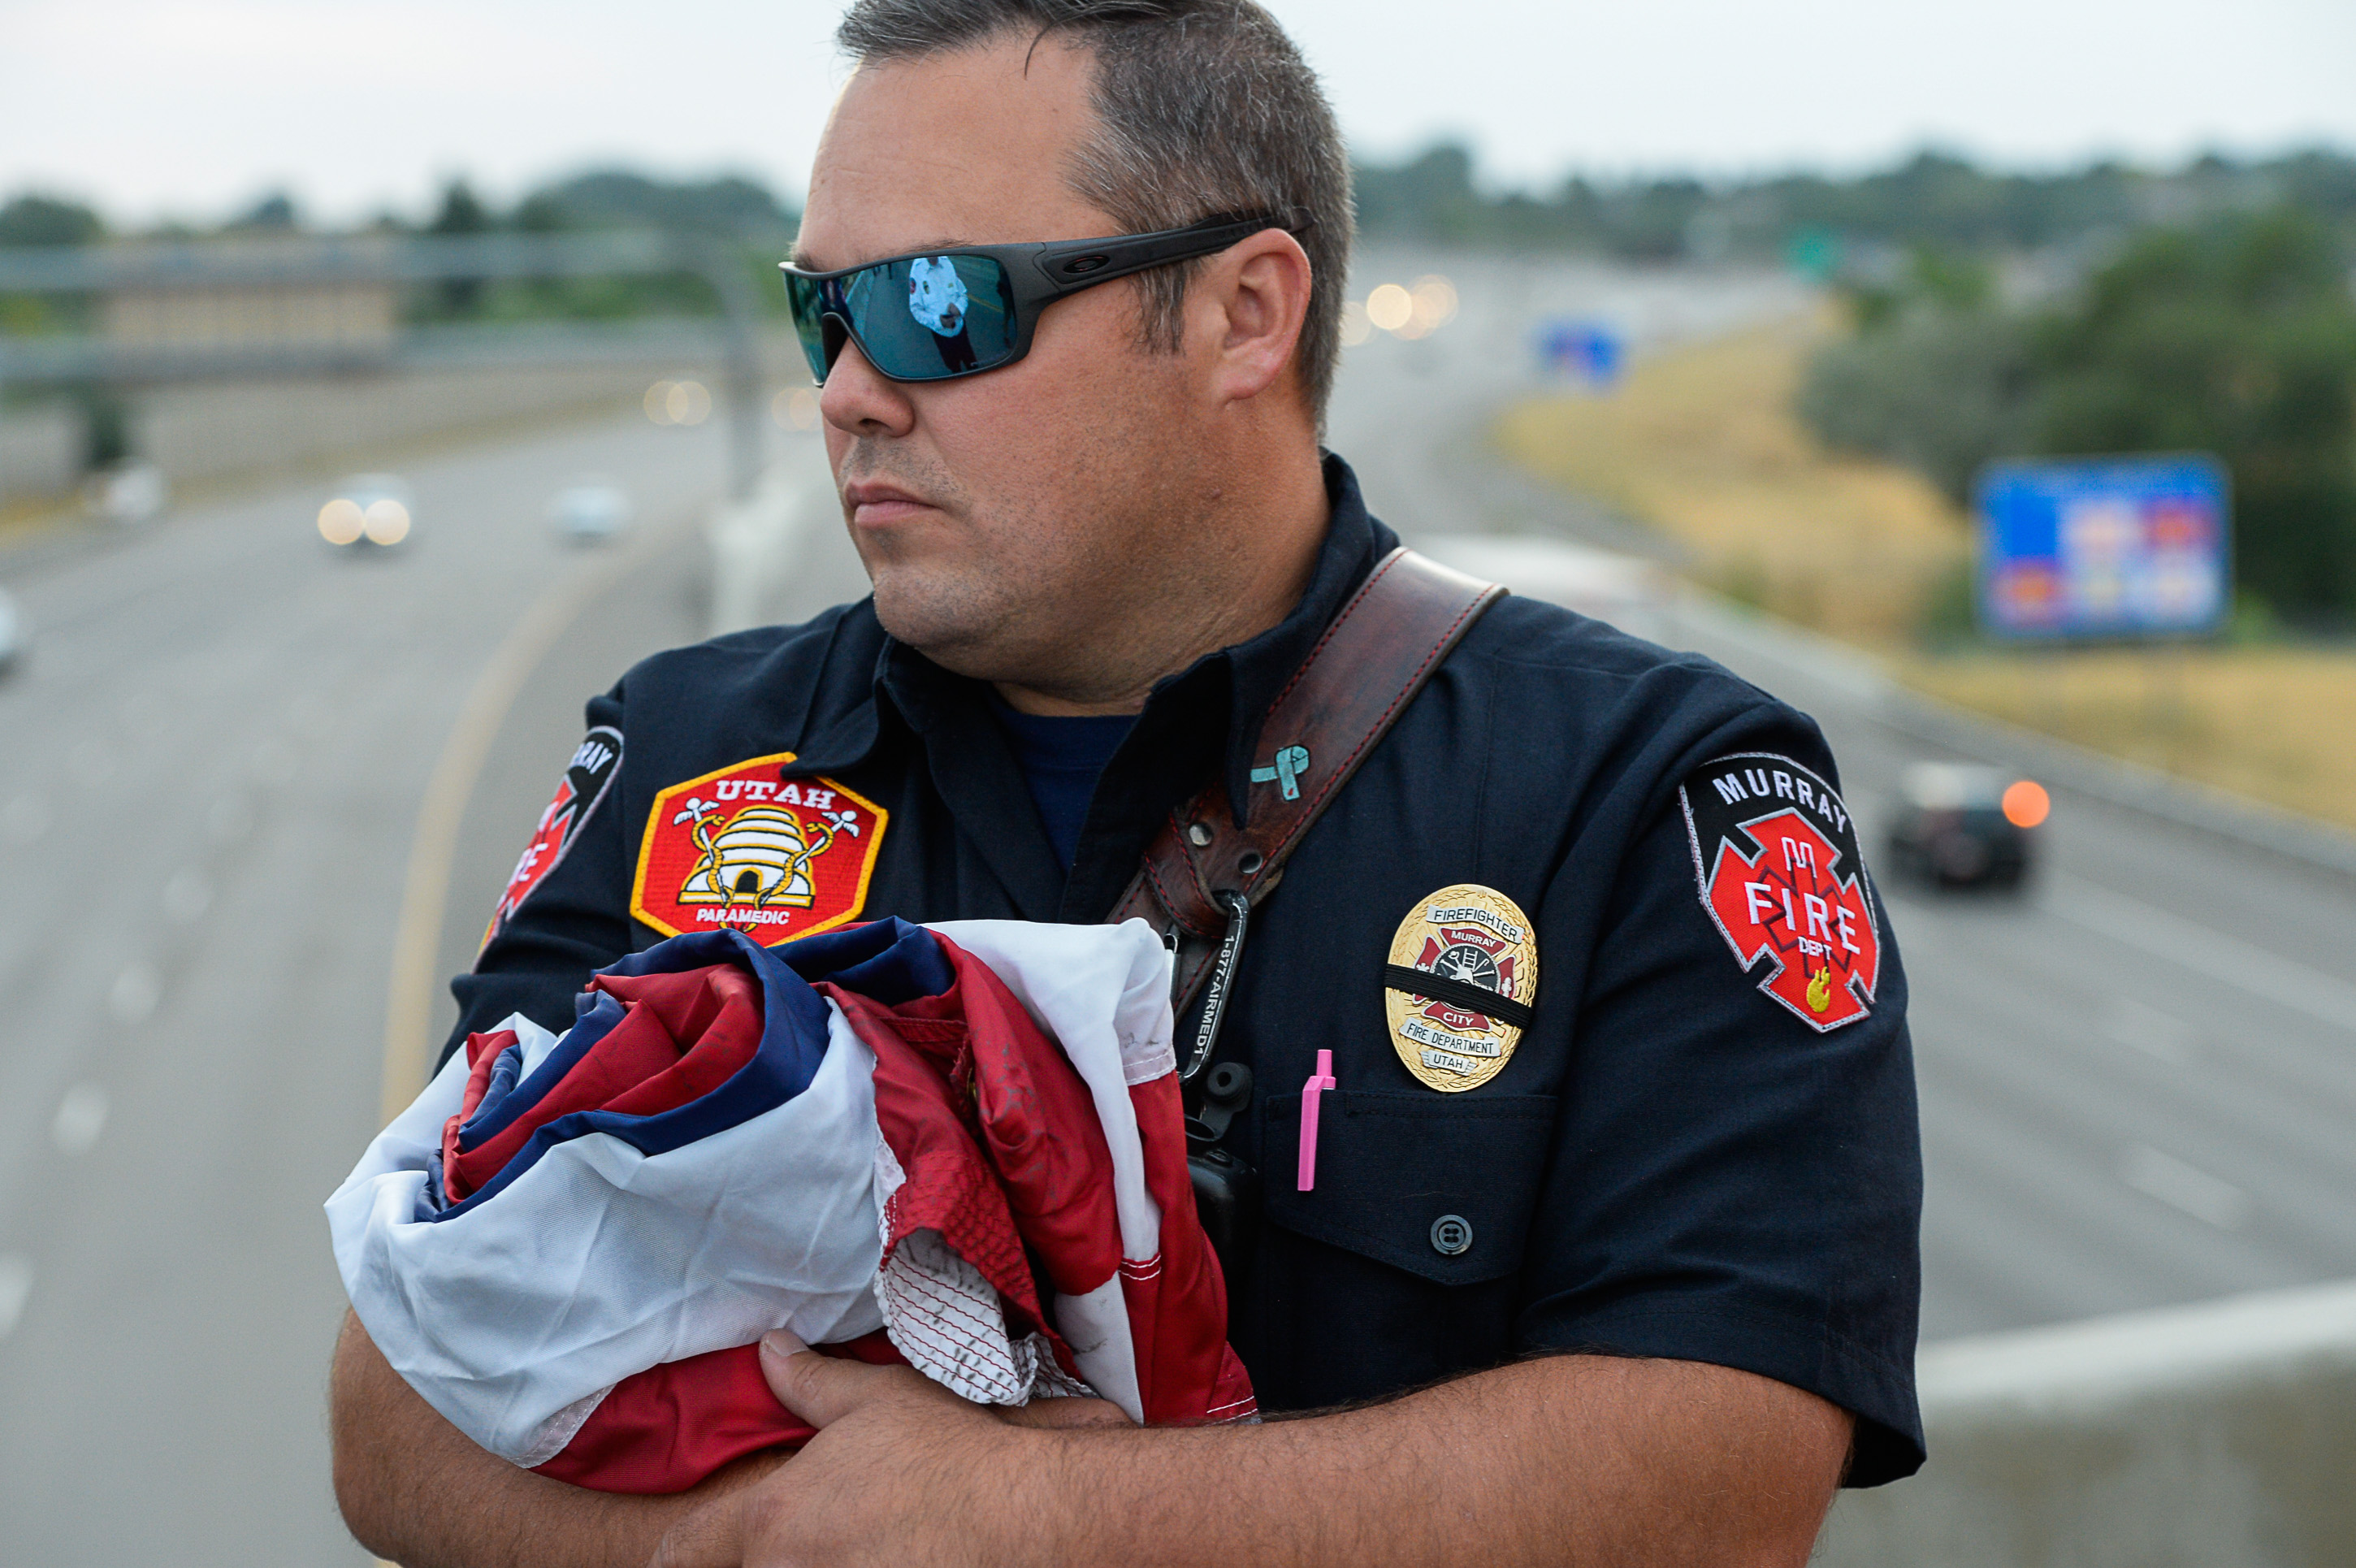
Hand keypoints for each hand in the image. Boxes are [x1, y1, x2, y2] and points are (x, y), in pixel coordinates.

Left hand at [648, 1330, 1128, 1567]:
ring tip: (853, 1551)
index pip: (682, 1553)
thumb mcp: (878, 1401)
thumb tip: (770, 1350)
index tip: (693, 1552)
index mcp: (771, 1517)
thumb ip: (809, 1382)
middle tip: (809, 1542)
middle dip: (760, 1560)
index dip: (681, 1554)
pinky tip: (884, 1562)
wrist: (1027, 1514)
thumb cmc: (951, 1455)